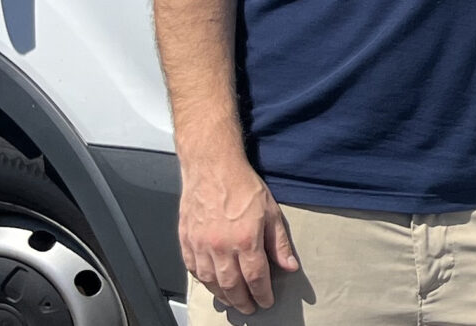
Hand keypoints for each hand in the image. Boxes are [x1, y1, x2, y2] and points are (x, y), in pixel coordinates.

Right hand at [177, 158, 297, 313]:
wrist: (212, 168)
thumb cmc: (242, 186)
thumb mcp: (271, 211)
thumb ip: (279, 243)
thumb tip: (289, 265)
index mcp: (245, 239)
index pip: (256, 277)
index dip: (262, 294)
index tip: (266, 302)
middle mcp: (220, 246)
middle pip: (232, 285)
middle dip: (242, 301)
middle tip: (249, 308)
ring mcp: (201, 244)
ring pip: (211, 281)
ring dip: (223, 295)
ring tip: (232, 301)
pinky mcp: (186, 240)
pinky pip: (194, 269)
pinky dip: (204, 281)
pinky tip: (212, 284)